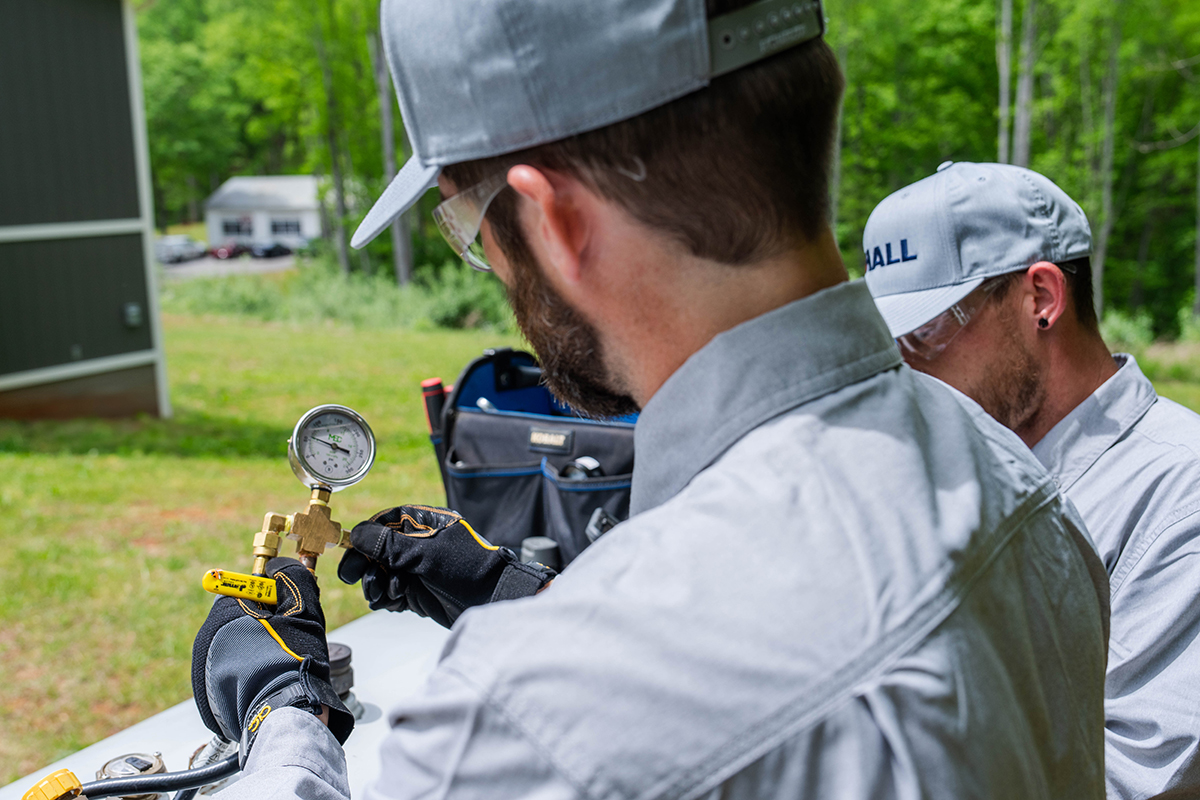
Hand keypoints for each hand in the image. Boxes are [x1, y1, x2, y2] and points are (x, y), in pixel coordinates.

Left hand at [192, 558, 352, 762]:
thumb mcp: (302, 609)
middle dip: (264, 626)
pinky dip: (248, 675)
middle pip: (241, 620)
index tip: (290, 611)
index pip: (248, 592)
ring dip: (256, 650)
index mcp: (223, 614)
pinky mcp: (209, 698)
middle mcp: (206, 640)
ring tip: (280, 664)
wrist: (283, 714)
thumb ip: (292, 578)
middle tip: (289, 639)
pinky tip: (268, 682)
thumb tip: (281, 568)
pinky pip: (232, 674)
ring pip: (237, 648)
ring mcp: (204, 671)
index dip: (274, 599)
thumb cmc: (293, 661)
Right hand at [337, 505, 555, 627]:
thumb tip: (358, 534)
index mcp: (423, 525)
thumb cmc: (467, 569)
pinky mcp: (416, 592)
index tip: (352, 551)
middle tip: (353, 577)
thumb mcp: (426, 554)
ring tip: (384, 595)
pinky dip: (386, 598)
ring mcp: (416, 569)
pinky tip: (392, 603)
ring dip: (376, 584)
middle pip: (378, 551)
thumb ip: (390, 546)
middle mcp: (417, 545)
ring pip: (381, 574)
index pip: (385, 524)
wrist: (491, 600)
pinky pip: (390, 593)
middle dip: (366, 565)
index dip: (366, 538)